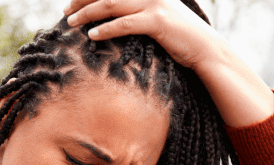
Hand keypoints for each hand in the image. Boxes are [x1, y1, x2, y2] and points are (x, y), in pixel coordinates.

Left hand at [63, 0, 273, 126]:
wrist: (208, 51)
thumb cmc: (183, 40)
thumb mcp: (160, 21)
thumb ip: (140, 14)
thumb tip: (116, 19)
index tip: (72, 2)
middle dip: (82, 0)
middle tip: (65, 12)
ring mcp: (155, 5)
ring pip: (111, 4)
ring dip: (88, 13)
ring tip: (72, 24)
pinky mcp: (158, 21)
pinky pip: (125, 23)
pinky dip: (106, 29)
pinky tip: (92, 36)